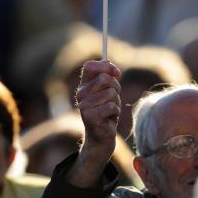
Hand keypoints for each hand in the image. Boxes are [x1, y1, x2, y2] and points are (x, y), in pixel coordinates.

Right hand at [67, 60, 120, 187]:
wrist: (101, 136)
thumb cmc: (106, 111)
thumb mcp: (108, 90)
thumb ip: (107, 75)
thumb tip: (107, 61)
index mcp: (84, 85)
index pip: (89, 66)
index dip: (106, 67)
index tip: (117, 73)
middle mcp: (81, 94)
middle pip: (105, 78)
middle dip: (116, 87)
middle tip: (113, 98)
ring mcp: (83, 105)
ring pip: (111, 93)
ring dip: (116, 101)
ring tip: (110, 110)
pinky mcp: (89, 117)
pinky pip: (112, 106)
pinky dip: (115, 112)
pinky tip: (109, 118)